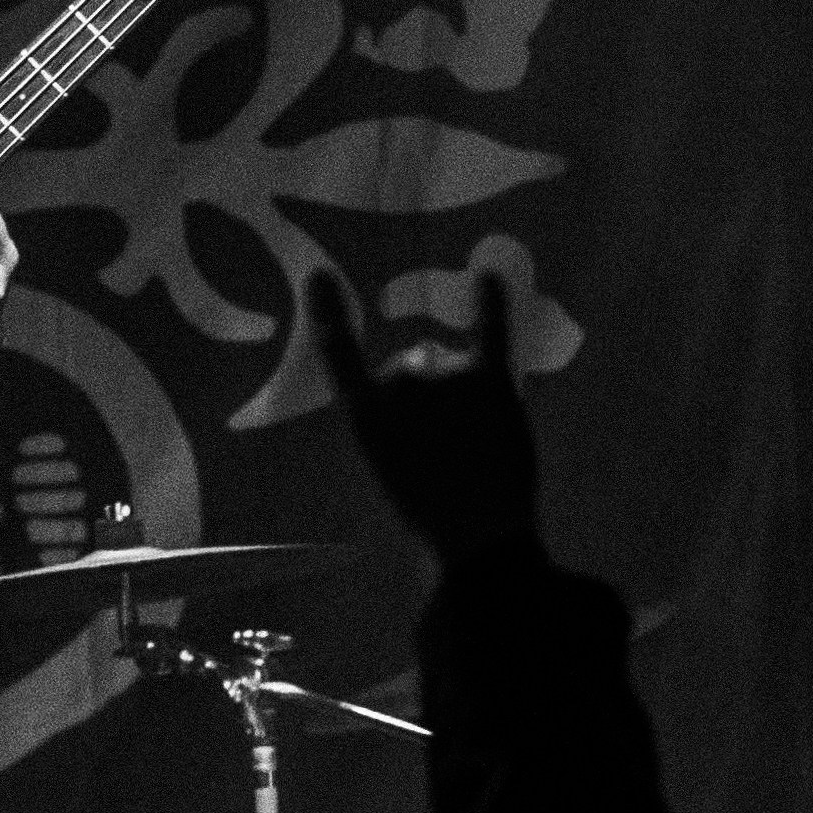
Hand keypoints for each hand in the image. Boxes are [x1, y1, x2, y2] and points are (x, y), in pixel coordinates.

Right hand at [304, 266, 542, 568]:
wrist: (479, 538)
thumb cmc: (429, 510)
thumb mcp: (387, 464)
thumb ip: (393, 417)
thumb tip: (419, 372)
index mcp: (366, 413)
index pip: (340, 354)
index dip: (329, 315)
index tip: (320, 276)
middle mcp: (402, 383)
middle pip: (414, 368)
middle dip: (430, 398)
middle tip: (447, 450)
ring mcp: (448, 378)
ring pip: (451, 366)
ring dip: (463, 395)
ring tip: (475, 446)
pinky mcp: (492, 382)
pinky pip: (491, 332)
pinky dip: (491, 303)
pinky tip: (489, 274)